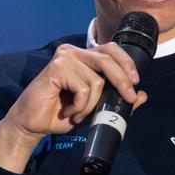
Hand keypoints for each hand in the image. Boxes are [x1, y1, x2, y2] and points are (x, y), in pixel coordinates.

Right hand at [0, 42, 147, 172]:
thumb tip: (143, 96)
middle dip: (122, 81)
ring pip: (96, 81)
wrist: (32, 125)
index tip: (135, 83)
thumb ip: (115, 100)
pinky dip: (80, 106)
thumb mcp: (93, 108)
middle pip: (108, 59)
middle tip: (129, 99)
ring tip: (76, 114)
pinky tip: (67, 111)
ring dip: (90, 105)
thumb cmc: (59, 114)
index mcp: (82, 57)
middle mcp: (73, 52)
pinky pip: (83, 88)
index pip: (111, 49)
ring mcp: (64, 58)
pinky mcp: (56, 68)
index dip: (126, 63)